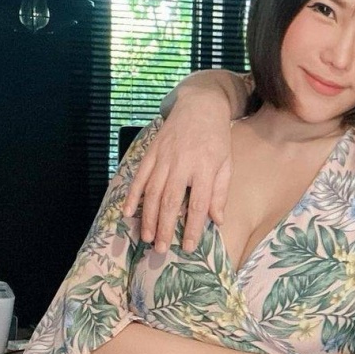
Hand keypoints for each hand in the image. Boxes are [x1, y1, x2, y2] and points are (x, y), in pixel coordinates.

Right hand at [123, 87, 232, 253]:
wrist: (200, 105)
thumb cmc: (217, 138)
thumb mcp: (226, 163)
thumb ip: (220, 192)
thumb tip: (217, 220)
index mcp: (206, 168)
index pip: (198, 204)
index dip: (193, 227)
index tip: (189, 246)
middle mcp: (182, 163)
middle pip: (171, 201)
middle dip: (165, 227)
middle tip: (161, 249)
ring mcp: (164, 157)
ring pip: (152, 192)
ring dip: (148, 217)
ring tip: (147, 238)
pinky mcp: (151, 151)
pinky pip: (139, 177)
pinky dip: (132, 195)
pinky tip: (127, 213)